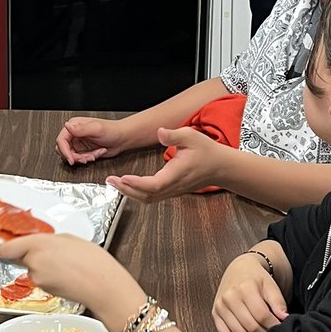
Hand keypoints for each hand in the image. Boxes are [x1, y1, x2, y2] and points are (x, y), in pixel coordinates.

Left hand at [0, 233, 144, 331]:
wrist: (103, 286)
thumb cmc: (92, 260)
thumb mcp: (69, 238)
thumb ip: (48, 240)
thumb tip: (39, 243)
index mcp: (39, 243)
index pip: (8, 247)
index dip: (2, 247)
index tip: (0, 246)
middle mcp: (33, 261)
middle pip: (21, 256)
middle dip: (30, 254)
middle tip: (51, 252)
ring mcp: (37, 278)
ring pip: (32, 268)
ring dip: (42, 266)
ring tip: (65, 264)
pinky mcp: (44, 289)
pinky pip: (42, 279)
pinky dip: (50, 276)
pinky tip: (66, 275)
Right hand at [56, 116, 127, 165]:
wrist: (122, 138)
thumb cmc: (112, 130)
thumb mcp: (96, 129)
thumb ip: (80, 129)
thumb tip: (67, 126)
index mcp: (74, 125)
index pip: (61, 140)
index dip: (64, 151)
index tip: (71, 159)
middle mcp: (75, 134)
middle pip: (64, 149)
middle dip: (75, 156)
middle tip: (85, 158)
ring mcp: (79, 143)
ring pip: (72, 156)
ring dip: (83, 158)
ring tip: (94, 155)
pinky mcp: (83, 150)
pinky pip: (80, 158)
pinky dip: (88, 159)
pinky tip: (97, 154)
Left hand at [106, 127, 227, 201]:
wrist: (220, 167)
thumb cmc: (207, 151)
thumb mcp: (191, 136)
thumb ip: (174, 135)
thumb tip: (159, 132)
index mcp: (176, 174)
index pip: (154, 184)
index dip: (138, 184)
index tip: (123, 178)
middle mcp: (173, 186)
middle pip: (147, 196)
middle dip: (126, 190)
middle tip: (110, 180)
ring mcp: (172, 191)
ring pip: (148, 199)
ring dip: (129, 193)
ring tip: (114, 183)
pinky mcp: (170, 191)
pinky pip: (151, 197)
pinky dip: (137, 193)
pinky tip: (127, 185)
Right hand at [211, 254, 287, 331]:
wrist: (239, 269)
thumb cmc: (257, 278)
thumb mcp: (270, 285)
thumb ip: (278, 301)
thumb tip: (285, 318)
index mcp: (244, 288)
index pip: (261, 315)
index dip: (273, 325)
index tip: (281, 329)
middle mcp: (229, 297)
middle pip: (250, 326)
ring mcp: (220, 306)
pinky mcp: (215, 314)